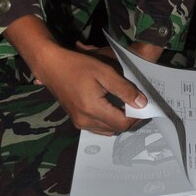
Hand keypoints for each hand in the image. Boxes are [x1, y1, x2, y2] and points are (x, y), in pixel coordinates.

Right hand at [5, 16, 148, 135]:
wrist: (51, 65)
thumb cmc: (78, 65)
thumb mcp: (105, 72)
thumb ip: (124, 89)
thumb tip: (142, 103)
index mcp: (92, 109)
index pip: (123, 123)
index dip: (136, 116)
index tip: (143, 104)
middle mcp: (85, 121)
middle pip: (116, 129)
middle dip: (129, 118)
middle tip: (136, 103)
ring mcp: (79, 122)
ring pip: (107, 130)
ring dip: (119, 121)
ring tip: (126, 104)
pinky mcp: (76, 120)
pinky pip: (98, 127)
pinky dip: (108, 121)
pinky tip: (112, 107)